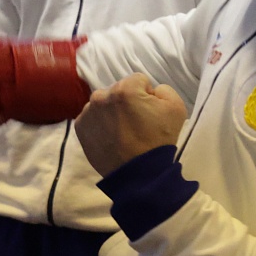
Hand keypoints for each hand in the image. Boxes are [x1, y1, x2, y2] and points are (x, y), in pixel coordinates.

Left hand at [73, 73, 187, 176]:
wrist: (139, 175)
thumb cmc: (159, 140)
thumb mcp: (175, 108)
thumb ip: (163, 89)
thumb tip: (150, 90)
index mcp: (124, 89)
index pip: (139, 81)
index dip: (147, 96)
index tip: (149, 113)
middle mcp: (101, 96)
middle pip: (118, 91)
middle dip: (127, 103)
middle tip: (136, 124)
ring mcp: (88, 112)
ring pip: (104, 104)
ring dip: (112, 112)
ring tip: (122, 133)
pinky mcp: (80, 127)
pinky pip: (93, 118)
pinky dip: (100, 124)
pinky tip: (111, 138)